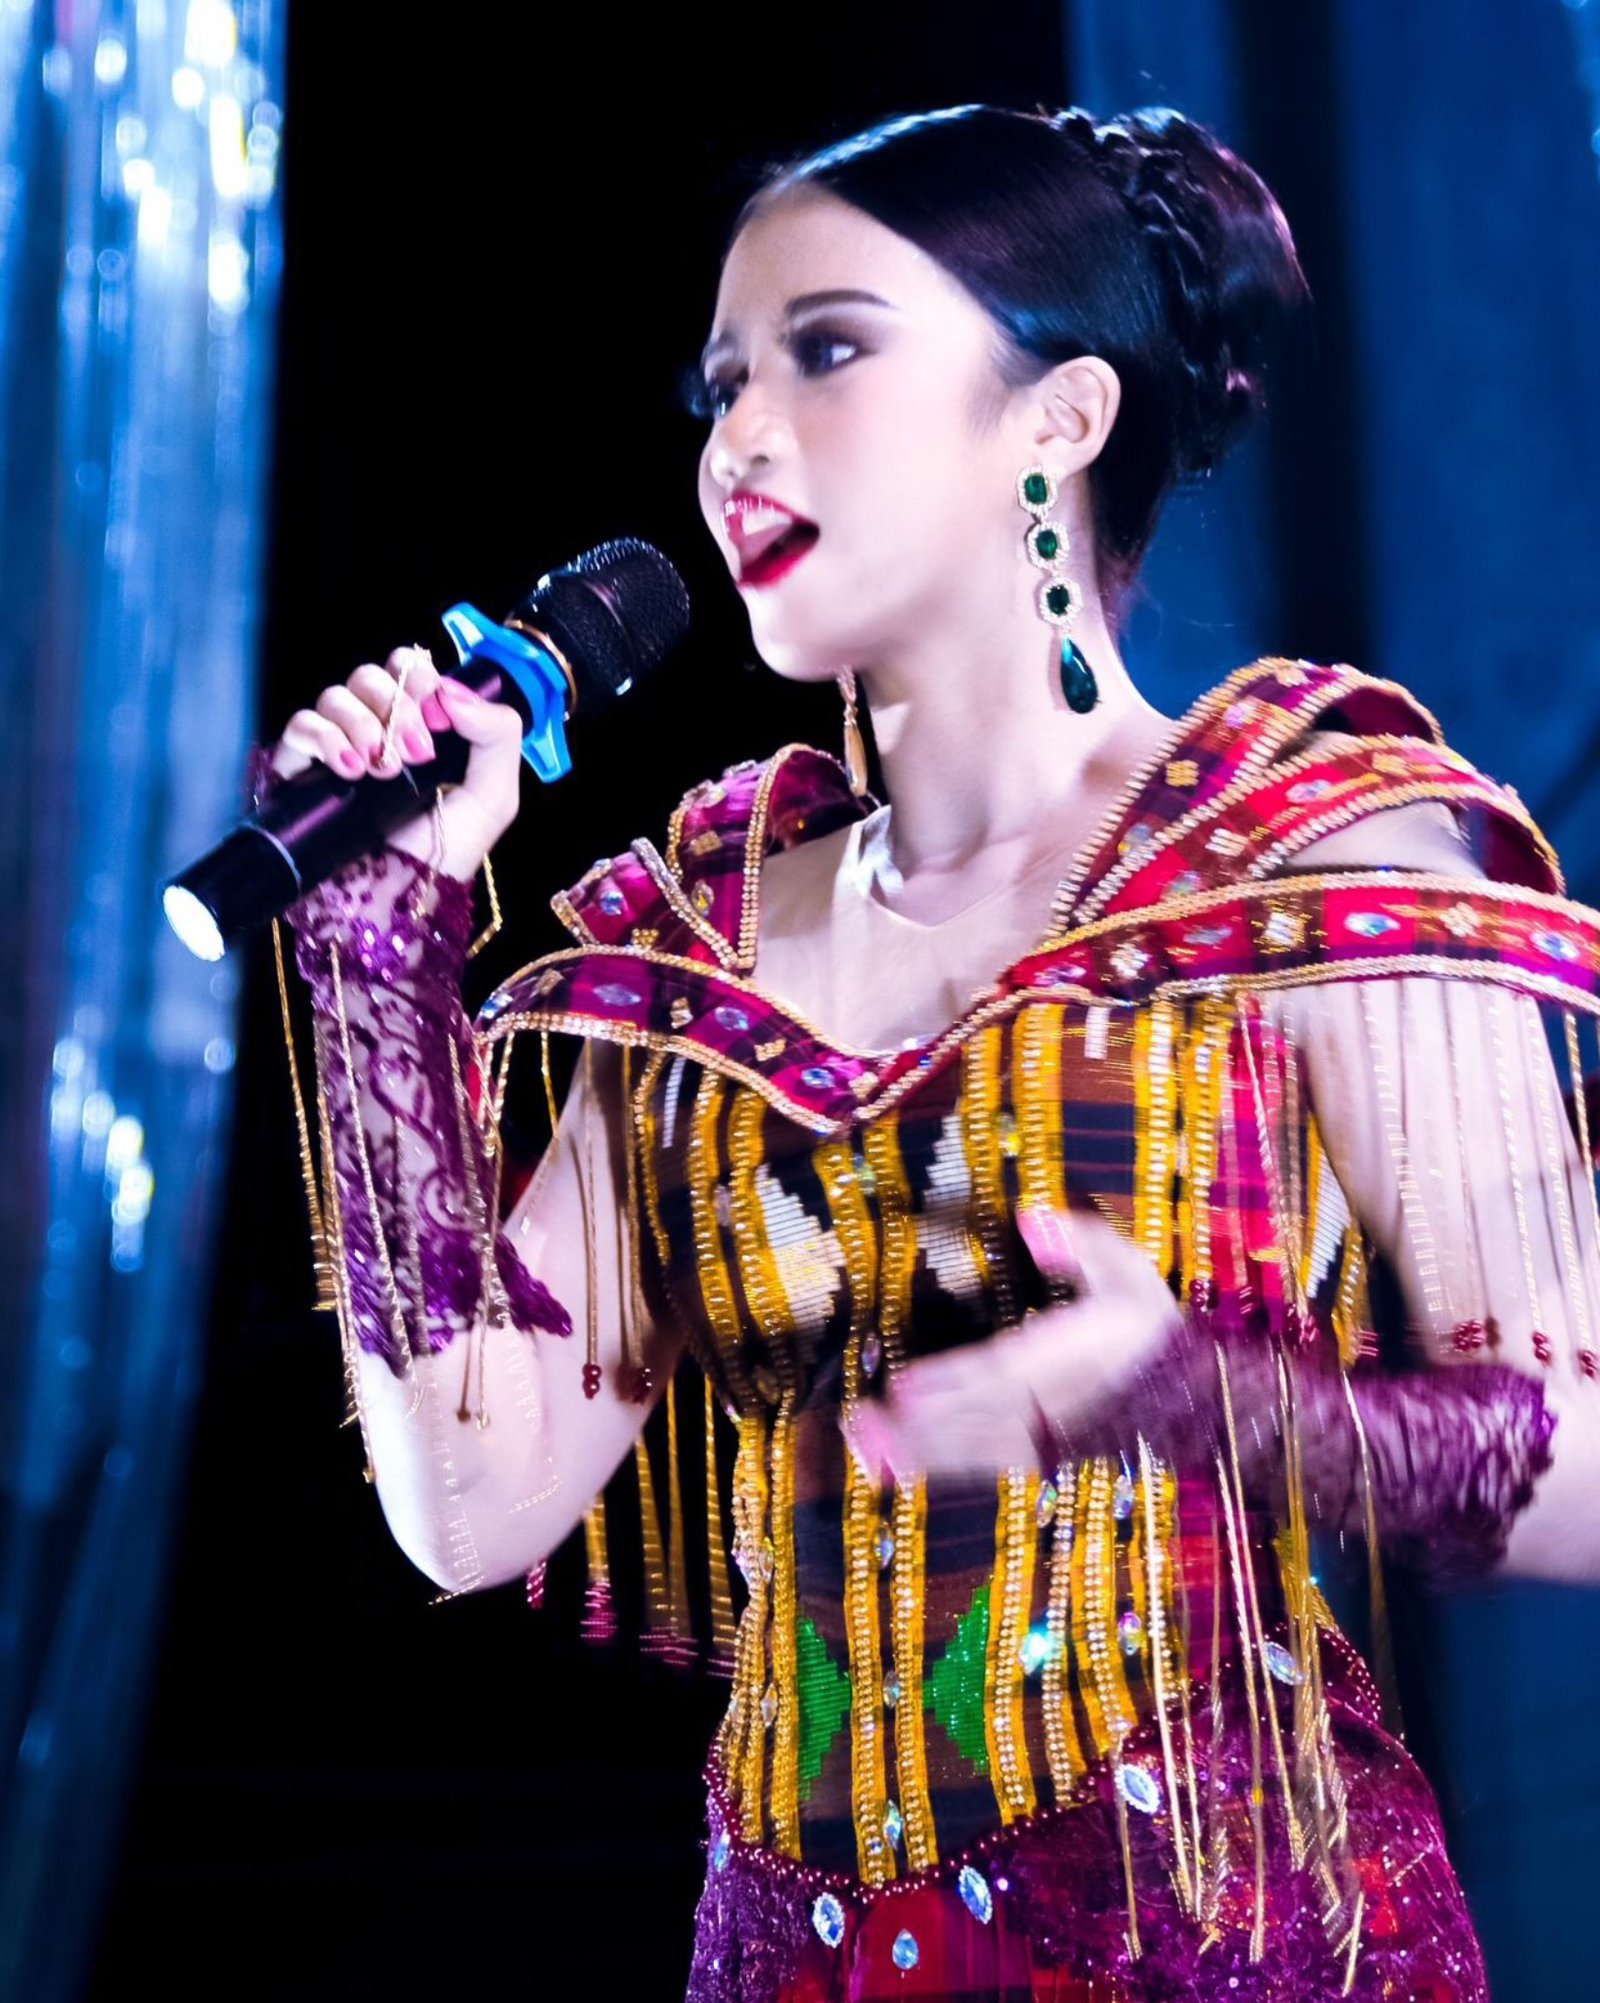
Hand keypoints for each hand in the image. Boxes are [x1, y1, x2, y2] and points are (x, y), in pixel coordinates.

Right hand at [264, 644, 525, 881]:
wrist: (398, 900)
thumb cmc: (445, 853)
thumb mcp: (494, 795)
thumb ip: (497, 733)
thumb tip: (451, 689)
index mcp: (418, 727)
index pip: (409, 670)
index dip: (421, 679)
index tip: (438, 716)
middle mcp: (375, 730)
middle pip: (371, 675)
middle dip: (397, 706)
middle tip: (417, 752)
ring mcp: (334, 747)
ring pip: (335, 696)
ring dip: (365, 725)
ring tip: (383, 770)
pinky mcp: (299, 769)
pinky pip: (300, 727)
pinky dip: (325, 738)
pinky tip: (350, 769)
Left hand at [839, 1206, 1184, 1483]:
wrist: (1186, 1394)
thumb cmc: (1146, 1324)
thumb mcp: (1127, 1269)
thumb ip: (1082, 1242)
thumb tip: (1033, 1218)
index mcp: (1070, 1356)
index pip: (1005, 1370)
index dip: (954, 1380)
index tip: (905, 1384)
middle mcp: (1051, 1403)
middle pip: (975, 1417)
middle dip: (916, 1425)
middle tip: (858, 1425)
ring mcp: (1042, 1434)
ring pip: (972, 1447)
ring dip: (915, 1451)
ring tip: (863, 1448)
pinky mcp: (1036, 1452)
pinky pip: (981, 1464)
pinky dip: (936, 1467)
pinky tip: (894, 1468)